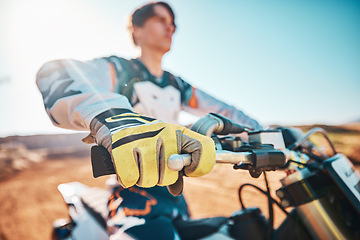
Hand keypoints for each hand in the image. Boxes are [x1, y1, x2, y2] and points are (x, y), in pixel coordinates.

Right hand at [90, 109, 214, 194]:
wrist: (114, 118)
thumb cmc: (145, 138)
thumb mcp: (165, 146)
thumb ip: (176, 169)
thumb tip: (177, 191)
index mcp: (178, 132)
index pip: (203, 148)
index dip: (199, 165)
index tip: (186, 170)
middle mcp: (163, 132)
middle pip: (170, 176)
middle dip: (158, 178)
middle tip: (150, 166)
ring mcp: (143, 138)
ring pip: (148, 179)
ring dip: (140, 179)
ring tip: (137, 165)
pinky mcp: (121, 145)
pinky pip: (130, 179)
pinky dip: (126, 179)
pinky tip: (125, 168)